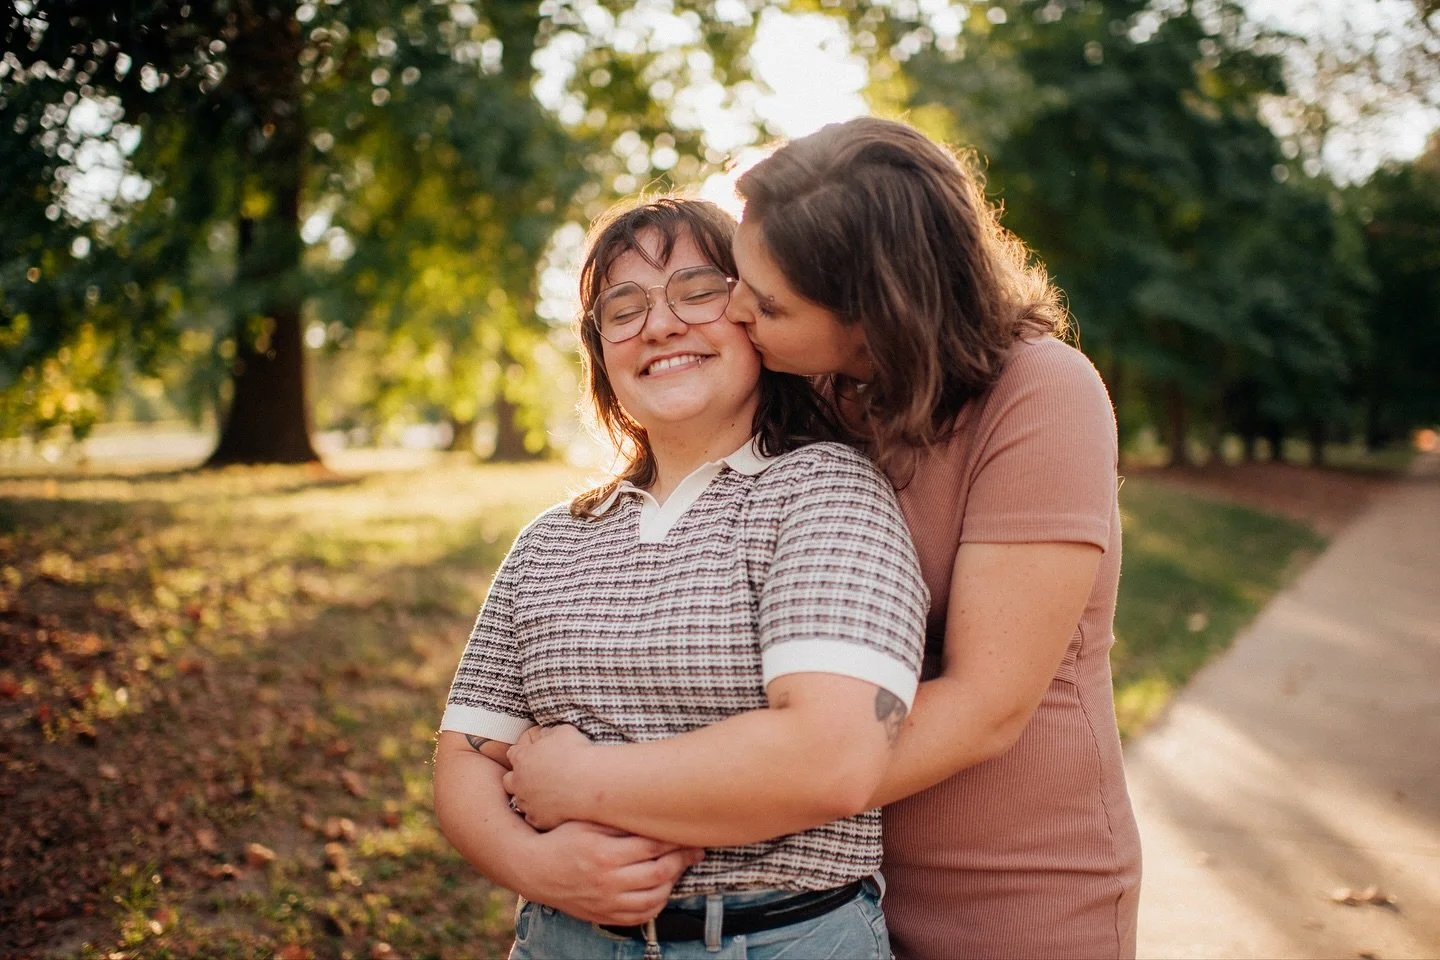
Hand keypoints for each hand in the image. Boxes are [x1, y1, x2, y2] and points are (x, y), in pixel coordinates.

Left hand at [504, 724, 594, 829]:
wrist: (592, 783)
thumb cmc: (578, 754)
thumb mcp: (562, 732)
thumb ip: (547, 733)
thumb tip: (543, 734)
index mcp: (522, 758)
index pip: (513, 754)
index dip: (523, 754)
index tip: (533, 756)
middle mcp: (519, 782)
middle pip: (509, 780)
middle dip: (519, 778)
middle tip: (536, 776)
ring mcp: (528, 803)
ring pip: (520, 801)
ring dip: (529, 797)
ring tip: (548, 794)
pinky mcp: (538, 820)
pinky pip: (533, 818)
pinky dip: (540, 814)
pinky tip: (554, 808)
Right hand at [523, 821, 702, 924]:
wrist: (534, 869)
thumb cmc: (562, 838)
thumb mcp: (586, 821)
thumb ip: (617, 818)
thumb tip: (651, 811)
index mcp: (605, 853)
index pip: (653, 846)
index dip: (676, 840)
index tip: (690, 833)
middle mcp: (607, 880)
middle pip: (660, 872)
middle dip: (683, 860)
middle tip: (695, 851)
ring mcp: (606, 901)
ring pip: (655, 897)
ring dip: (673, 882)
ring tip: (679, 868)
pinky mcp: (604, 915)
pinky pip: (640, 916)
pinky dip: (657, 904)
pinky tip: (662, 889)